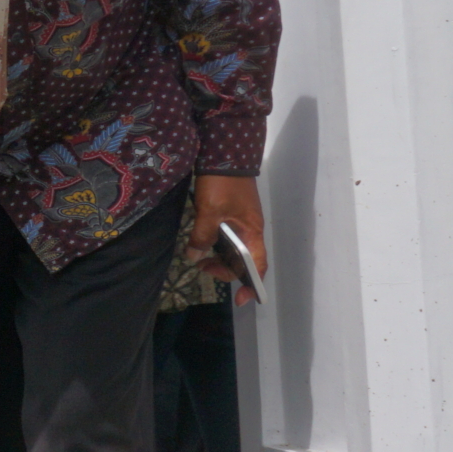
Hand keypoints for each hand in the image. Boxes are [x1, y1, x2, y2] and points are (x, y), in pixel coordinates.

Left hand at [190, 174, 266, 304]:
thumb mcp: (209, 211)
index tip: (241, 299)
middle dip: (225, 269)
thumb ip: (202, 236)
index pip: (258, 265)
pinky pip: (226, 236)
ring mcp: (241, 220)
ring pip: (233, 248)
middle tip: (202, 266)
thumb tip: (194, 256)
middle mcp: (250, 229)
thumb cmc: (222, 183)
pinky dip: (215, 243)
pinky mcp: (230, 213)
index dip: (252, 284)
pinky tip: (200, 243)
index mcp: (253, 231)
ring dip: (218, 257)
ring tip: (198, 257)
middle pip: (244, 259)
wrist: (223, 152)